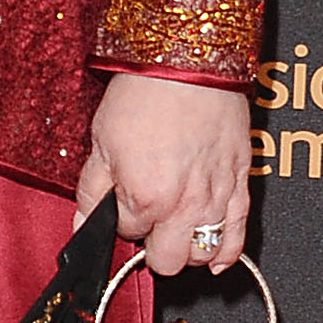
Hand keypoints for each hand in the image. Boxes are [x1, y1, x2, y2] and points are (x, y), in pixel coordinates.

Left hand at [75, 73, 250, 276]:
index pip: (125, 232)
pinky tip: (212, 254)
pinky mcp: (240, 188)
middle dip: (151, 244)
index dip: (118, 217)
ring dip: (185, 248)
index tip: (119, 202)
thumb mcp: (101, 136)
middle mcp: (181, 207)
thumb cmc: (144, 90)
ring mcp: (214, 201)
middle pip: (166, 261)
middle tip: (145, 219)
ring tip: (174, 225)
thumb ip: (92, 188)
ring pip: (201, 257)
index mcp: (143, 196)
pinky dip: (225, 254)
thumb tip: (82, 222)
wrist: (188, 61)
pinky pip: (237, 241)